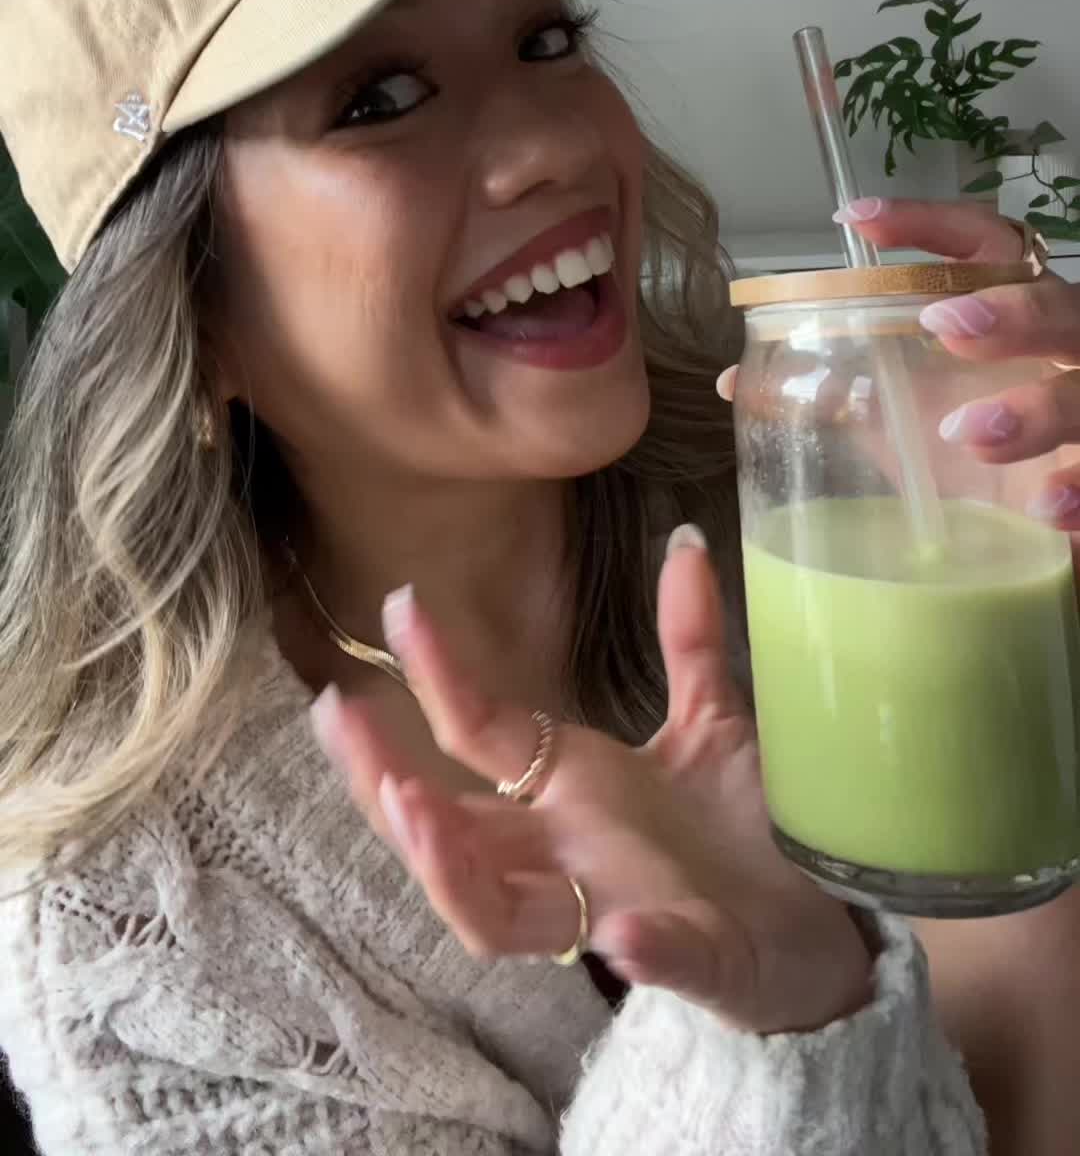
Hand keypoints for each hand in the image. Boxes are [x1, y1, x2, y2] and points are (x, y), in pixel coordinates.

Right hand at [308, 531, 871, 1034]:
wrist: (829, 925)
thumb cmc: (750, 828)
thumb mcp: (714, 718)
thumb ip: (687, 638)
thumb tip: (685, 539)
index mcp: (571, 792)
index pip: (480, 734)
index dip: (438, 674)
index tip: (403, 605)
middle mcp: (570, 855)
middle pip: (451, 830)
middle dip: (383, 778)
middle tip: (340, 712)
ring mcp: (620, 912)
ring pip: (497, 916)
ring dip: (450, 869)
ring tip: (414, 805)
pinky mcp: (696, 959)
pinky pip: (656, 960)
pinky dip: (642, 948)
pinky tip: (622, 933)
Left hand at [718, 198, 1079, 553]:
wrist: (1030, 538)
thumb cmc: (971, 467)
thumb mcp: (898, 426)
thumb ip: (836, 396)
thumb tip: (735, 380)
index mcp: (1010, 318)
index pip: (985, 244)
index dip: (930, 223)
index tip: (857, 220)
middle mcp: (1060, 353)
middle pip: (1055, 306)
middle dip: (1006, 311)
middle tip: (943, 325)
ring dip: (1033, 406)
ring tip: (967, 430)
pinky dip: (1077, 490)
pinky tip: (1041, 507)